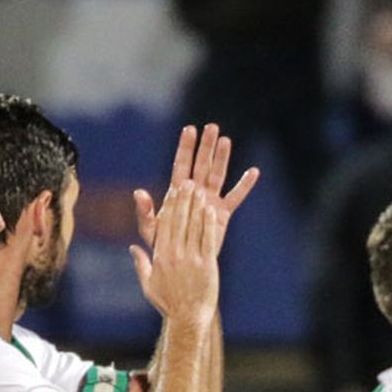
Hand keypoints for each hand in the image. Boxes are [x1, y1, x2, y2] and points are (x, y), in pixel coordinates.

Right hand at [128, 180, 221, 321]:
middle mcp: (175, 255)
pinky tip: (210, 210)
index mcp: (160, 257)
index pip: (164, 225)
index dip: (170, 206)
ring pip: (193, 227)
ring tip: (199, 190)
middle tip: (188, 183)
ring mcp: (191, 259)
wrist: (188, 319)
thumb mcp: (148, 284)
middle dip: (183, 200)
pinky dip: (208, 224)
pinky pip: (207, 239)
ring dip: (196, 207)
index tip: (173, 191)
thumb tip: (132, 248)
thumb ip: (141, 264)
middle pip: (179, 221)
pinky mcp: (207, 265)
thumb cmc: (168, 304)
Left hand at [133, 123, 259, 252]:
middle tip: (212, 127)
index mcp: (176, 192)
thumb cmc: (163, 247)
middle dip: (206, 146)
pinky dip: (244, 185)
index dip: (185, 147)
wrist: (181, 264)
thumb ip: (144, 213)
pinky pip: (235, 197)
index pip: (181, 164)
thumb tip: (138, 193)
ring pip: (218, 174)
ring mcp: (209, 201)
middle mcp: (194, 192)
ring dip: (222, 158)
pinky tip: (254, 172)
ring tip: (226, 140)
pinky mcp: (222, 213)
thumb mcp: (151, 230)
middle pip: (201, 164)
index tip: (189, 129)